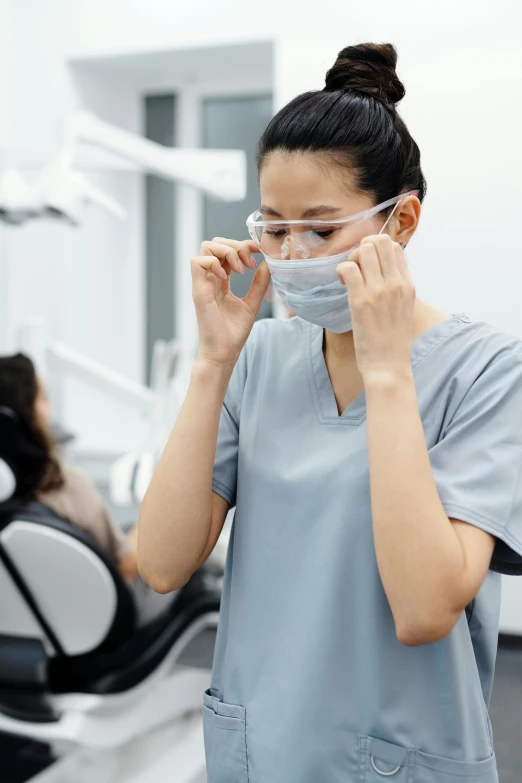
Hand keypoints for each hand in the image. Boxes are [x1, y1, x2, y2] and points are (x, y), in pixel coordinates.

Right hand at [191, 238, 270, 366]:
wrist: (224, 353)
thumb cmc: (233, 333)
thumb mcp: (252, 303)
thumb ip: (259, 284)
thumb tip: (268, 264)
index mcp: (221, 281)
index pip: (227, 250)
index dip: (243, 245)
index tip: (259, 251)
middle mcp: (210, 279)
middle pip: (215, 243)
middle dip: (236, 245)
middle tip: (250, 263)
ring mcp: (203, 283)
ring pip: (206, 247)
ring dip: (227, 251)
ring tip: (241, 269)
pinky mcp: (199, 291)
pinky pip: (197, 262)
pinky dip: (214, 263)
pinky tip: (226, 276)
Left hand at [336, 235, 415, 380]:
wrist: (389, 366)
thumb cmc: (393, 343)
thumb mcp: (404, 310)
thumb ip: (397, 290)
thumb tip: (383, 274)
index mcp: (408, 285)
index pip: (395, 248)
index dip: (377, 250)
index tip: (368, 267)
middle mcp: (396, 284)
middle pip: (380, 242)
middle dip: (363, 248)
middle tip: (356, 268)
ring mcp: (379, 291)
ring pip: (364, 250)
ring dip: (351, 258)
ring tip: (349, 276)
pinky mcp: (360, 301)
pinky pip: (348, 268)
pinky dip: (341, 270)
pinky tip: (342, 283)